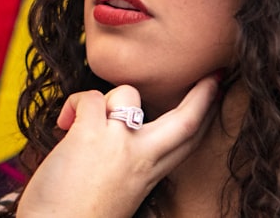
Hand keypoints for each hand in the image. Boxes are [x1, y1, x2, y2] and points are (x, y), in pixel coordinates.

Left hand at [17, 74, 221, 216]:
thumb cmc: (74, 213)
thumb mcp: (116, 190)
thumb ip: (127, 161)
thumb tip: (115, 125)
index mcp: (147, 175)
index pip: (185, 143)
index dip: (204, 118)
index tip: (214, 98)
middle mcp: (141, 158)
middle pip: (186, 121)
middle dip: (203, 96)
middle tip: (213, 76)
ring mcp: (119, 143)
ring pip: (129, 94)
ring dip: (107, 98)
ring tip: (83, 122)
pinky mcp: (91, 133)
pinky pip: (92, 97)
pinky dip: (75, 103)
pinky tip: (64, 124)